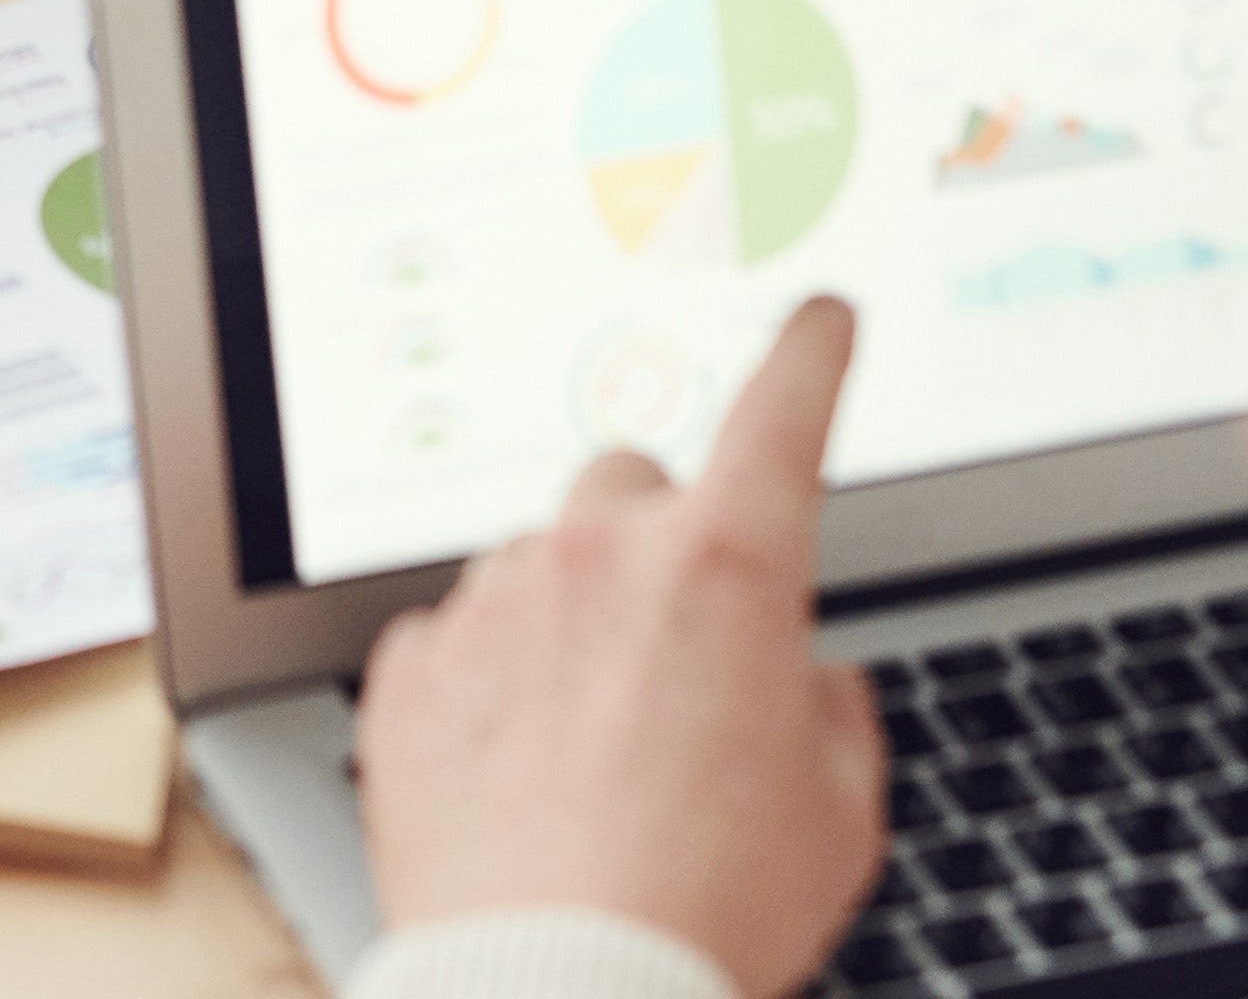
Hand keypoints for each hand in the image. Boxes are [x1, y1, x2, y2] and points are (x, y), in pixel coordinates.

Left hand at [358, 297, 882, 995]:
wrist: (559, 988)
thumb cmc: (711, 909)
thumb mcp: (838, 813)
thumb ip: (828, 707)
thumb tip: (801, 673)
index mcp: (727, 570)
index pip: (783, 416)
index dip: (811, 357)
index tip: (822, 317)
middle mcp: (598, 557)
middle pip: (633, 484)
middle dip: (661, 541)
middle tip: (680, 650)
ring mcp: (490, 604)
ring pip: (539, 565)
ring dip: (571, 620)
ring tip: (597, 755)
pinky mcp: (409, 668)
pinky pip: (460, 642)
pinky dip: (493, 687)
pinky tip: (522, 778)